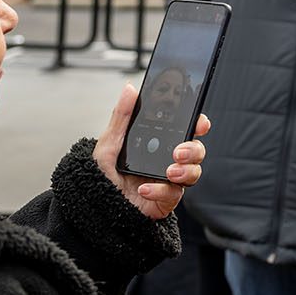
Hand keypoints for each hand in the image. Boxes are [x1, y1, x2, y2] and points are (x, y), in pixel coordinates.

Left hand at [93, 82, 209, 220]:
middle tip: (179, 151)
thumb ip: (122, 116)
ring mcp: (169, 180)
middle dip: (194, 149)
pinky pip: (174, 194)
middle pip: (196, 150)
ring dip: (185, 171)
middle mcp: (167, 160)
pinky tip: (145, 188)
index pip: (185, 129)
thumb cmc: (103, 175)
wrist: (95, 205)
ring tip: (169, 172)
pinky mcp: (166, 199)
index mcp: (158, 143)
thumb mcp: (109, 143)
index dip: (198, 124)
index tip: (200, 122)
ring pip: (194, 172)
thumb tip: (130, 90)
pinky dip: (161, 191)